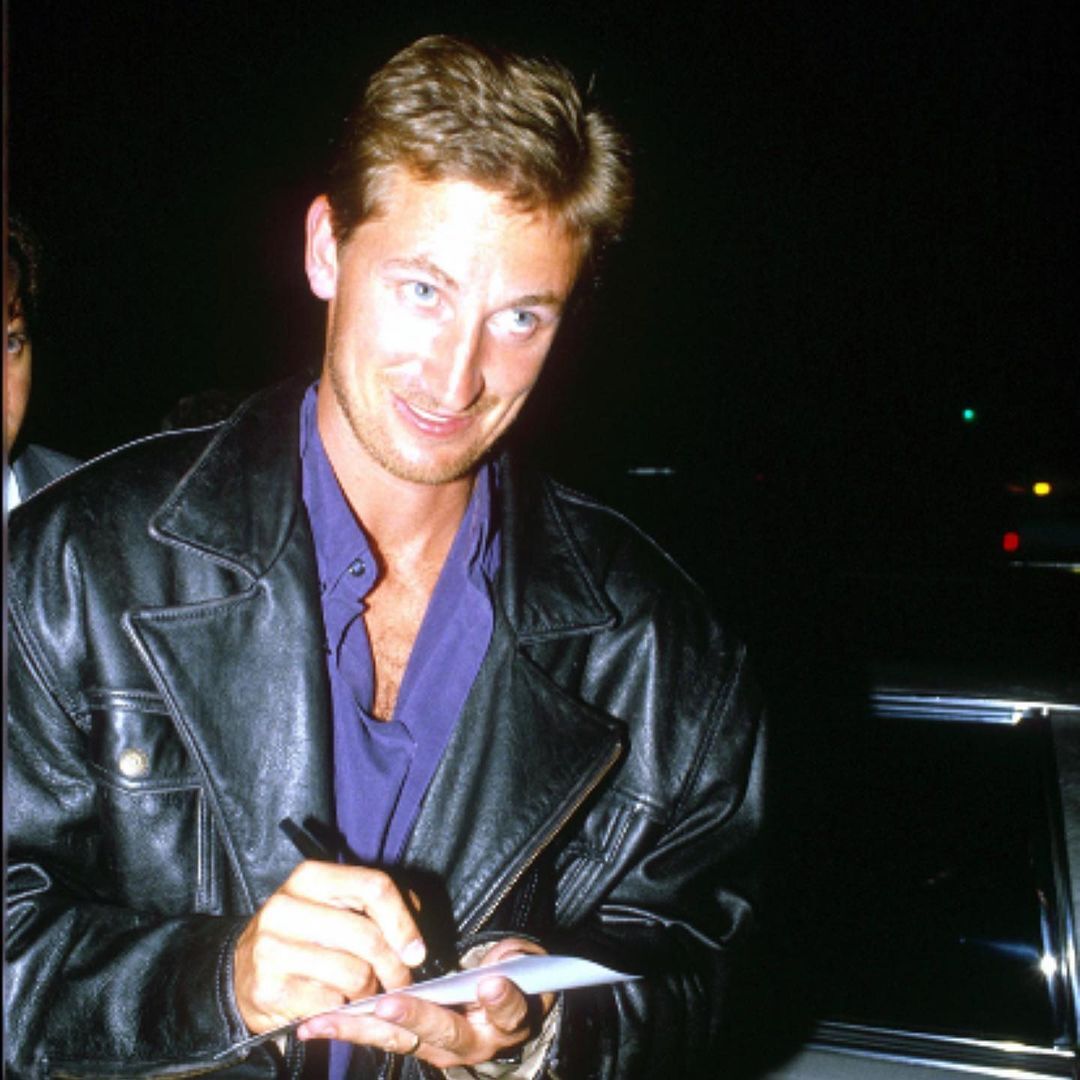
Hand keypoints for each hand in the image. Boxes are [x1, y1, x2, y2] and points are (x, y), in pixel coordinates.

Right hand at [234, 860, 425, 1032]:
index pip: (374, 887)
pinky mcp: (268, 988)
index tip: (416, 951)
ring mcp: (272, 948)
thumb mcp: (334, 905)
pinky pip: (330, 1004)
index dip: (403, 922)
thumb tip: (414, 936)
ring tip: (364, 989)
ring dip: (369, 990)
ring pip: (353, 974)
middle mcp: (285, 907)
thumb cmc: (303, 935)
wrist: (242, 971)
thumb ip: (376, 907)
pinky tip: (335, 1001)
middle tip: (399, 981)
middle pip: (367, 936)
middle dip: (393, 966)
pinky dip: (342, 1008)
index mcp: (309, 877)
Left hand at [296, 937, 555, 1065]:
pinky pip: (376, 1036)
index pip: (507, 1013)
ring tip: (329, 1020)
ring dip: (364, 1027)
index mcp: (505, 1022)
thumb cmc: (516, 974)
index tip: (490, 985)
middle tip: (391, 1003)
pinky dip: (347, 1027)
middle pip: (444, 1031)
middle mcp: (469, 1043)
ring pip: (399, 1038)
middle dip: (416, 1016)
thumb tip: (502, 969)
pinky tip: (314, 1023)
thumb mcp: (528, 966)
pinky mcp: (408, 1041)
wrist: (501, 1006)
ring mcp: (436, 1046)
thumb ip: (520, 963)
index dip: (501, 1000)